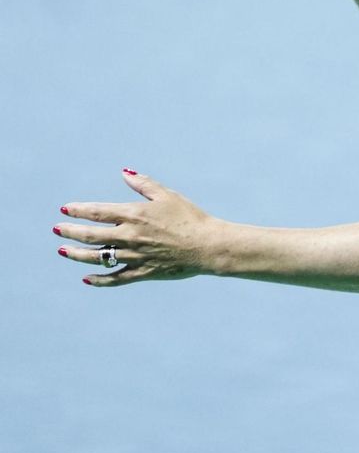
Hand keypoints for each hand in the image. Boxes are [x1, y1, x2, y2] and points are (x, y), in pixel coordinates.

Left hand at [56, 171, 216, 286]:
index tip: (65, 209)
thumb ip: (144, 184)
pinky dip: (99, 280)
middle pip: (90, 235)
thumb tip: (125, 172)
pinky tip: (87, 279)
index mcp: (135, 215)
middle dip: (70, 231)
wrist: (208, 245)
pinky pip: (115, 278)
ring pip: (97, 257)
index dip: (79, 210)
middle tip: (57, 230)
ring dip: (77, 254)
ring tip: (64, 250)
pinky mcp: (143, 272)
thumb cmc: (191, 217)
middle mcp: (130, 236)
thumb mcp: (168, 196)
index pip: (97, 212)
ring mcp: (134, 256)